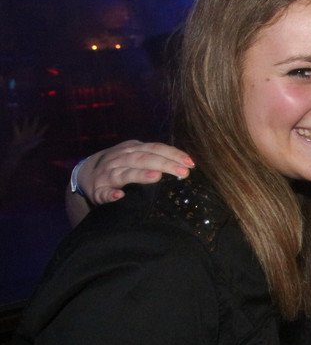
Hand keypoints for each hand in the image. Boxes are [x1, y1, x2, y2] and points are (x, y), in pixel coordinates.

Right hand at [7, 117, 47, 158]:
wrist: (16, 153)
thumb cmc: (24, 150)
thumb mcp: (32, 146)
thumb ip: (37, 142)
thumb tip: (44, 139)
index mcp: (34, 138)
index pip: (40, 132)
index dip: (44, 128)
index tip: (48, 124)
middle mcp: (29, 135)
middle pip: (33, 127)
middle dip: (35, 121)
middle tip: (37, 116)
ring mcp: (23, 135)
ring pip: (25, 126)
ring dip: (26, 122)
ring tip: (26, 116)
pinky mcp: (17, 136)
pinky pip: (16, 129)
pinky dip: (14, 125)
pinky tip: (14, 120)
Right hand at [78, 140, 192, 204]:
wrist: (87, 174)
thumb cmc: (122, 166)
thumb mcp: (136, 155)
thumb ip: (156, 157)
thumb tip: (185, 165)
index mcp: (132, 149)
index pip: (155, 148)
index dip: (173, 154)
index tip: (190, 163)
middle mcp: (119, 159)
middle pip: (143, 159)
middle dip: (164, 164)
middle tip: (183, 173)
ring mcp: (107, 174)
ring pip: (124, 173)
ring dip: (139, 175)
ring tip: (156, 177)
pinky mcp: (97, 191)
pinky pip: (104, 193)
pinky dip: (111, 195)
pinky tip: (119, 196)